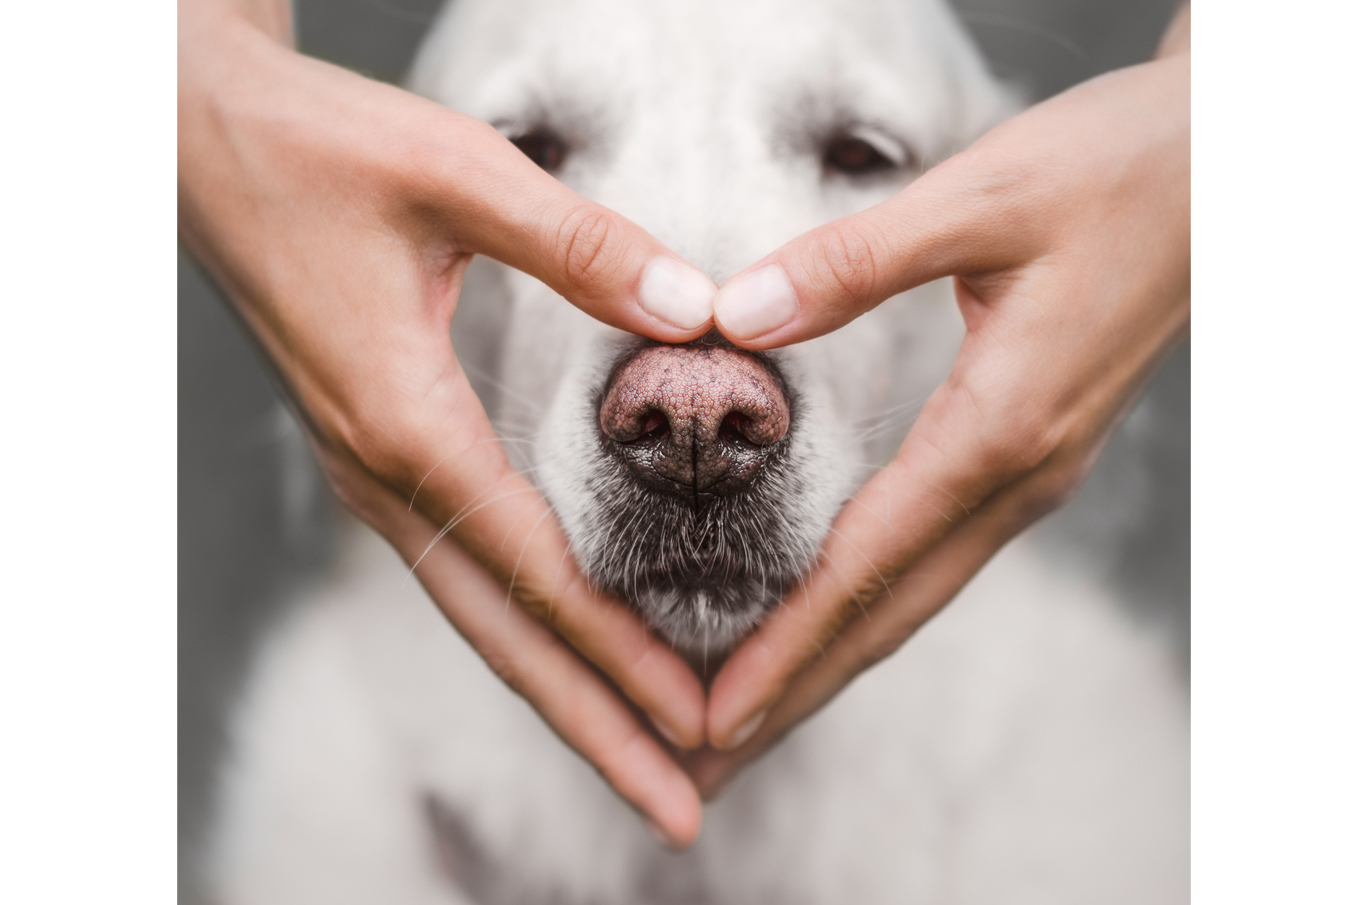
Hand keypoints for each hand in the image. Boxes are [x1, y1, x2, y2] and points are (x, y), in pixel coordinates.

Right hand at [178, 0, 719, 844]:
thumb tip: (695, 309)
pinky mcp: (377, 450)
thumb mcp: (455, 177)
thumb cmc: (316, 153)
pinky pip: (459, 568)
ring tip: (639, 760)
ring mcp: (372, 472)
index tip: (697, 726)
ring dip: (560, 693)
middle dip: (594, 729)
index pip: (535, 575)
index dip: (620, 658)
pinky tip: (566, 652)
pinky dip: (523, 628)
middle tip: (679, 811)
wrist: (202, 144)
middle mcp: (383, 474)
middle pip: (502, 636)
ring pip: (477, 614)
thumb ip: (581, 245)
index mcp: (405, 425)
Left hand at [691, 10, 1189, 793]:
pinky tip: (831, 621)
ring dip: (831, 661)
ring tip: (755, 715)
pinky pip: (937, 555)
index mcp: (1002, 426)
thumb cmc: (1114, 170)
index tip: (717, 715)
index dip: (787, 646)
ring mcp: (1033, 472)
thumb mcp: (983, 194)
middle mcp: (1021, 474)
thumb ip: (852, 262)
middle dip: (797, 689)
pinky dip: (872, 606)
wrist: (1227, 167)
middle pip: (892, 613)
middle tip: (707, 762)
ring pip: (916, 596)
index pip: (870, 565)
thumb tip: (735, 316)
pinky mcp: (1031, 452)